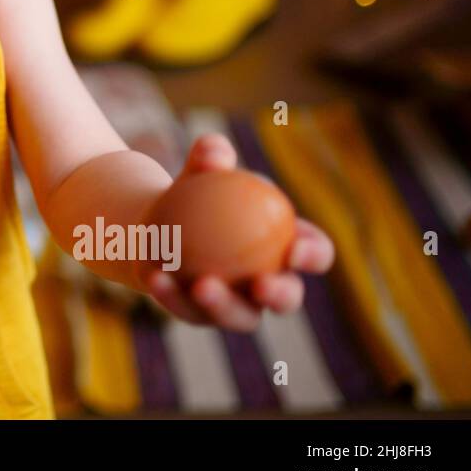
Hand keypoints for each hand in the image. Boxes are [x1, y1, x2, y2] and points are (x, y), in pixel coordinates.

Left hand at [139, 133, 335, 331]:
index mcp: (288, 245)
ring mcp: (237, 305)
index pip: (314, 253)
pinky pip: (188, 310)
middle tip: (260, 284)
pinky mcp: (199, 315)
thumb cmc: (198, 189)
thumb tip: (214, 154)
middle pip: (287, 297)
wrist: (160, 219)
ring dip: (223, 305)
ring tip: (202, 286)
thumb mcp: (201, 169)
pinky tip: (155, 278)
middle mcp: (269, 283)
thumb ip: (211, 156)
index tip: (295, 250)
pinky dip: (172, 295)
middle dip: (281, 295)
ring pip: (239, 316)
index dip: (314, 255)